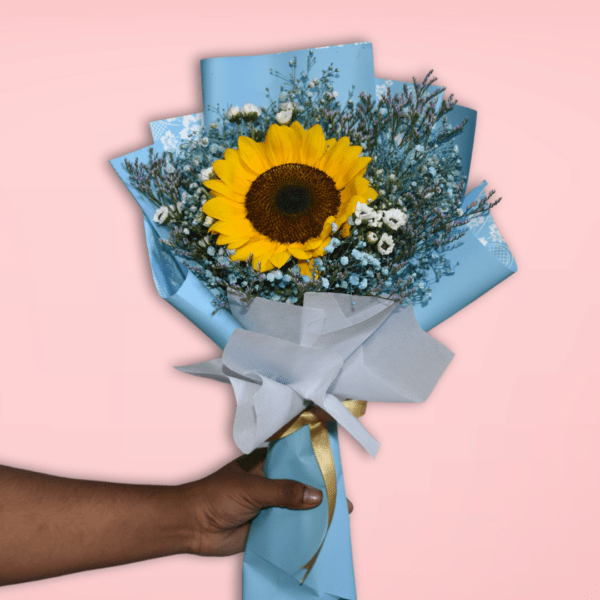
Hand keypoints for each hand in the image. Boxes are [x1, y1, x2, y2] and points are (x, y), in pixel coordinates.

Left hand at [180, 408, 352, 556]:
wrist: (190, 527)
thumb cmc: (215, 496)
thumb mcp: (252, 489)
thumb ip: (283, 492)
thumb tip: (317, 496)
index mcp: (265, 460)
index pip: (293, 445)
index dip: (312, 439)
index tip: (334, 432)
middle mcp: (271, 478)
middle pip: (301, 477)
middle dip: (322, 481)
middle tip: (344, 488)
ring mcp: (270, 502)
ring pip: (299, 502)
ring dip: (316, 507)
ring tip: (342, 512)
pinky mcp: (268, 524)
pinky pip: (291, 525)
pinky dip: (306, 528)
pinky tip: (324, 533)